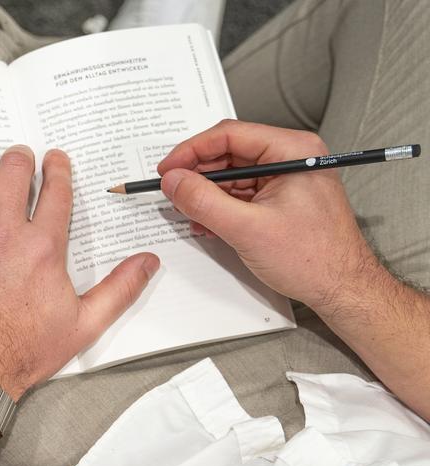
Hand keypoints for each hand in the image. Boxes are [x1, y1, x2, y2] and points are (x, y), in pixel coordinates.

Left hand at [0, 145, 158, 399]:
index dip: (57, 166)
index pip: (55, 187)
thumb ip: (119, 289)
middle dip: (20, 158)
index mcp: (43, 246)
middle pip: (12, 167)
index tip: (54, 160)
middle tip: (20, 164)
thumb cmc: (24, 350)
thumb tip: (149, 263)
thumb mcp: (83, 325)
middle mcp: (3, 232)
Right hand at [157, 120, 377, 311]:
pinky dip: (220, 207)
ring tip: (189, 213)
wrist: (340, 289)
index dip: (192, 151)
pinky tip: (207, 223)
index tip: (167, 168)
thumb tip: (174, 181)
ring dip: (207, 194)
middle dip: (198, 175)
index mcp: (292, 151)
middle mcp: (290, 159)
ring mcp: (285, 180)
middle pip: (230, 154)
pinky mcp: (280, 200)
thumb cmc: (313, 259)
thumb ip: (204, 201)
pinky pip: (242, 195)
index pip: (230, 135)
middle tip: (172, 192)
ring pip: (233, 176)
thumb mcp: (247, 228)